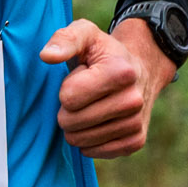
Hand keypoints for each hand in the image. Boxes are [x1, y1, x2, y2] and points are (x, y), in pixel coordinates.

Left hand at [40, 16, 176, 158]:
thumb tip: (47, 56)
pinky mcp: (136, 141)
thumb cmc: (104, 53)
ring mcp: (136, 123)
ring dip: (77, 126)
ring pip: (80, 140)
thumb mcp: (85, 34)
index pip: (68, 97)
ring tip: (92, 106)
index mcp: (121, 72)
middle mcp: (133, 100)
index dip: (66, 88)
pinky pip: (94, 152)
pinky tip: (97, 122)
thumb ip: (64, 40)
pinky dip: (88, 140)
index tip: (81, 77)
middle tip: (83, 95)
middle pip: (72, 122)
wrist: (141, 70)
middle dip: (67, 110)